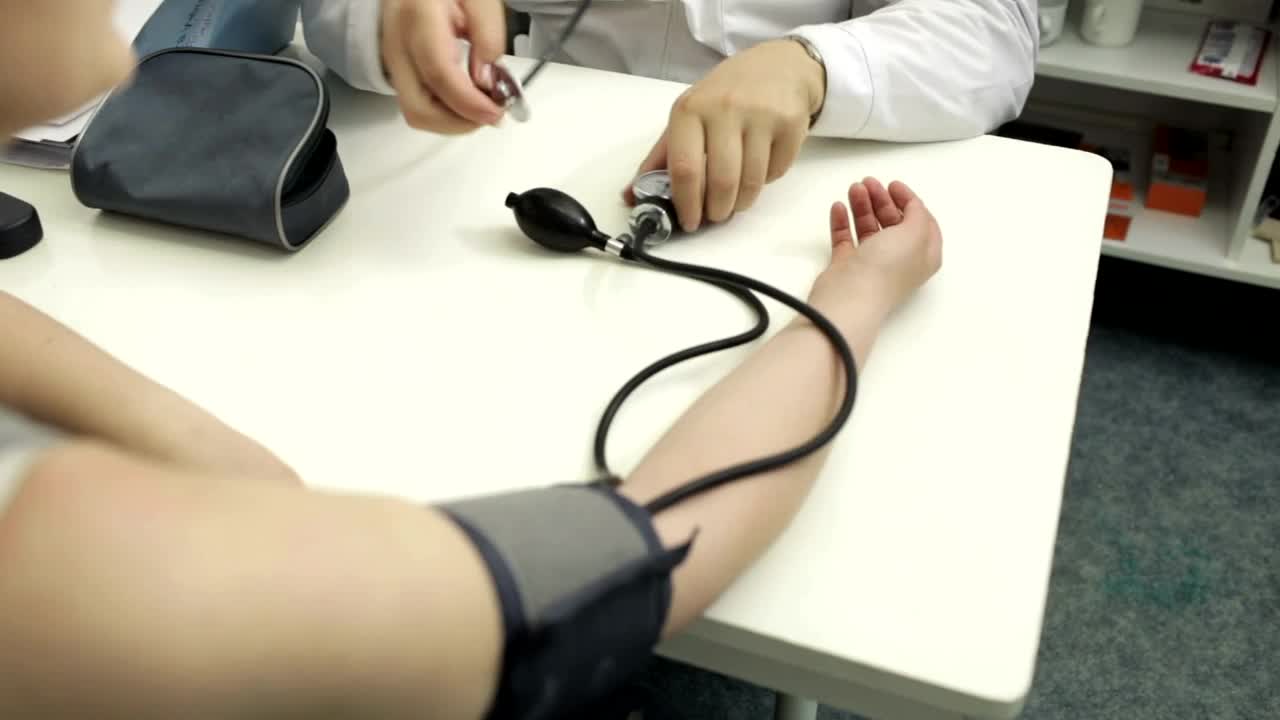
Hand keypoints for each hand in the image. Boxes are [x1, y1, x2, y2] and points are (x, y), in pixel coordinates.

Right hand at [380, 0, 506, 133]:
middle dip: (459, 123)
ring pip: (415, 112)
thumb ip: (488, 33)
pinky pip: (416, 103)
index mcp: (418, 15)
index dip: (469, 102)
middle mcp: (397, 40)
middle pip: (419, 107)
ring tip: (481, 106)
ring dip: (453, 121)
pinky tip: (465, 100)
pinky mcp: (396, 67)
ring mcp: (392, 56)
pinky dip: (444, 111)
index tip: (496, 110)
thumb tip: (486, 78)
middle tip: (491, 113)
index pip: (438, 73)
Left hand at [625, 39, 824, 230]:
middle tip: (716, 216)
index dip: (687, 204)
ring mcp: (760, 115)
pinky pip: (776, 173)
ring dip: (742, 203)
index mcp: (690, 109)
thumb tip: (630, 196)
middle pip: (721, 182)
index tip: (689, 222)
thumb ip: (661, 156)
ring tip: (736, 200)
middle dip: (717, 211)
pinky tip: (759, 169)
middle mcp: (725, 109)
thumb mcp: (688, 115)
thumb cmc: (724, 95)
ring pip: (751, 183)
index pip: (685, 168)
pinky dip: (766, 181)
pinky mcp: (790, 124)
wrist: (778, 66)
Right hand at [808, 178, 942, 322]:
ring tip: (853, 189)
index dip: (909, 200)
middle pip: (893, 221)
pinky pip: (845, 238)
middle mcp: (900, 259)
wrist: (851, 297)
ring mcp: (872, 263)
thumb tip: (912, 206)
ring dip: (862, 206)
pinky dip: (843, 221)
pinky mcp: (847, 265)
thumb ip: (917, 214)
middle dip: (882, 199)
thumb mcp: (915, 233)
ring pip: (868, 227)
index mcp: (923, 254)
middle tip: (868, 182)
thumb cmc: (887, 267)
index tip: (893, 185)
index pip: (921, 221)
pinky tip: (839, 207)